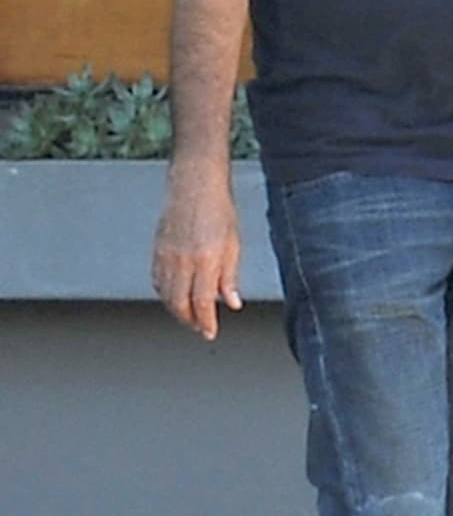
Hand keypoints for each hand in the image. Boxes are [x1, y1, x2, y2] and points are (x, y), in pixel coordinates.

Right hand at [152, 164, 242, 340]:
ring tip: (190, 315)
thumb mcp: (233, 244)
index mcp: (206, 259)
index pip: (203, 302)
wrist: (194, 183)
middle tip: (200, 326)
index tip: (210, 332)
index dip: (206, 322)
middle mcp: (183, 260)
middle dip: (190, 320)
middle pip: (180, 303)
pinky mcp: (157, 249)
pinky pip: (157, 280)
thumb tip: (232, 302)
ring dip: (177, 309)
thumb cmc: (218, 209)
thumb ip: (230, 276)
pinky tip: (175, 295)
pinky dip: (165, 293)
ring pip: (166, 295)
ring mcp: (166, 255)